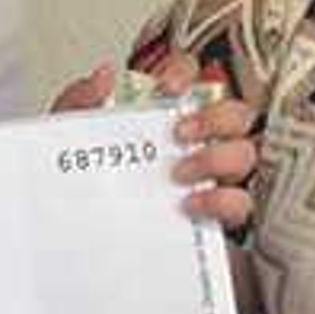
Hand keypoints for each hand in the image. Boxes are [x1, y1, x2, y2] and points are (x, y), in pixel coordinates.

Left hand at [52, 54, 263, 227]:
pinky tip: (190, 204)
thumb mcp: (69, 140)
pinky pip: (240, 202)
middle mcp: (194, 143)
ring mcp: (210, 179)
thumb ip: (80, 102)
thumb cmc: (80, 184)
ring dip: (217, 158)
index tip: (168, 86)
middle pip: (235, 112)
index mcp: (161, 117)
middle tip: (180, 133)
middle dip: (215, 117)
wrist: (75, 239)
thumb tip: (104, 76)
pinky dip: (221, 200)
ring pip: (244, 154)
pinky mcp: (215, 216)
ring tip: (178, 174)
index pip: (191, 78)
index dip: (188, 74)